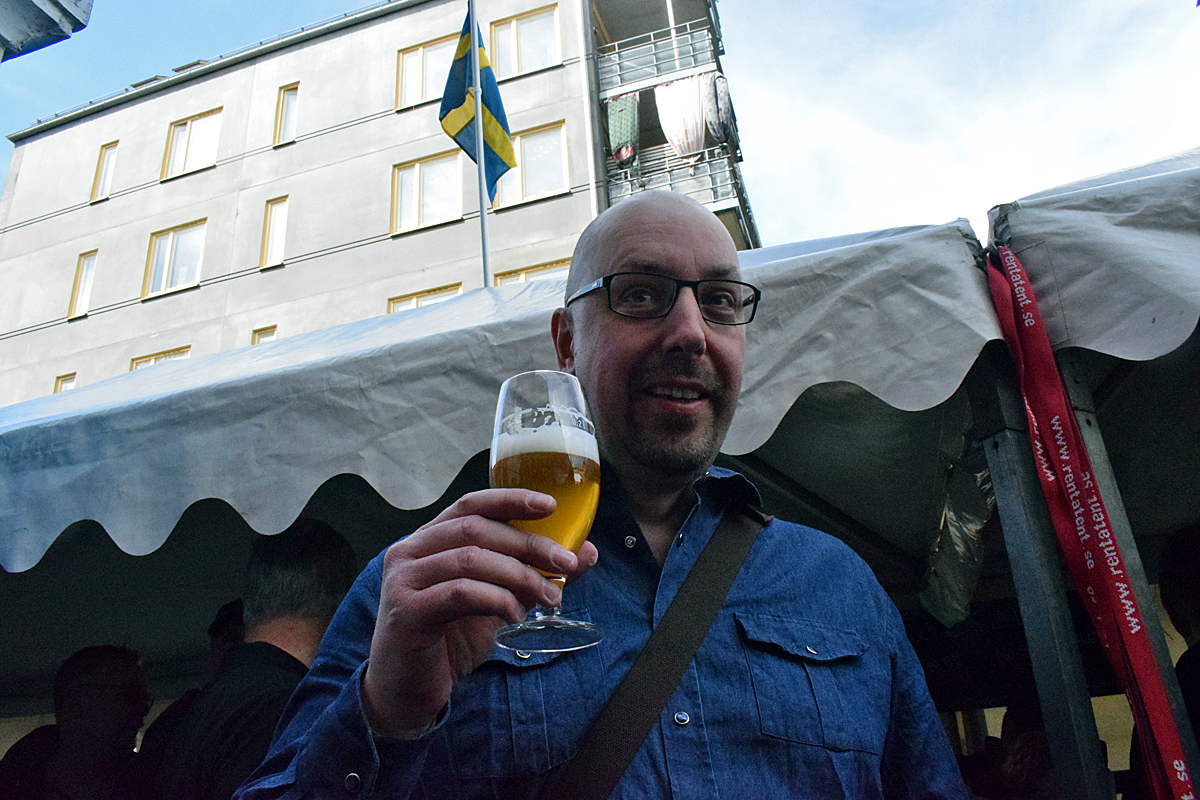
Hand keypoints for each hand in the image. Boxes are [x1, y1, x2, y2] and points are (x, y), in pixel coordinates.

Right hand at [361, 488, 597, 737]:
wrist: (407, 694)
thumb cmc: (450, 643)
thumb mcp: (500, 603)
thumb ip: (534, 575)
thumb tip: (585, 553)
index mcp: (430, 540)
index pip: (471, 504)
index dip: (510, 499)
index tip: (550, 504)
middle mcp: (410, 552)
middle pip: (477, 529)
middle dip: (529, 544)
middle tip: (566, 564)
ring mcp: (404, 580)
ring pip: (471, 559)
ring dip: (519, 576)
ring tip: (550, 598)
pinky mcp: (406, 612)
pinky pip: (459, 593)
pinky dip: (496, 600)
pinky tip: (515, 617)